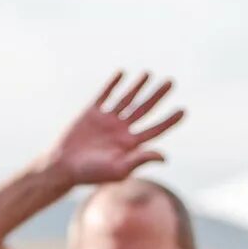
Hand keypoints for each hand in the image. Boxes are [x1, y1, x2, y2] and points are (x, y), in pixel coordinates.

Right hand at [46, 73, 185, 187]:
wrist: (63, 167)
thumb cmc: (91, 174)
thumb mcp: (118, 169)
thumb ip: (140, 160)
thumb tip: (164, 156)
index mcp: (130, 145)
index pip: (155, 129)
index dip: (170, 120)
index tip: (183, 110)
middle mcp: (121, 130)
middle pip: (144, 110)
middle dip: (158, 96)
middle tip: (171, 82)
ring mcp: (107, 121)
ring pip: (126, 99)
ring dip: (138, 87)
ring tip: (149, 74)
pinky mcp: (91, 113)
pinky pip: (104, 96)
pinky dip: (113, 85)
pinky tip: (122, 74)